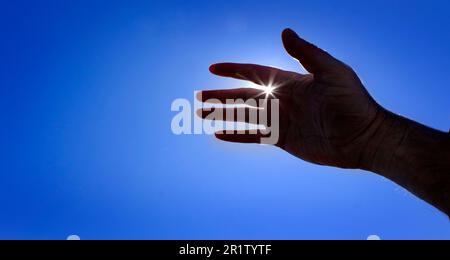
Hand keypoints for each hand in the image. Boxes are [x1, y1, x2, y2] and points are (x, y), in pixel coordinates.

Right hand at [199, 29, 383, 168]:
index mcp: (290, 81)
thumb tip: (283, 31)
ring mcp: (282, 120)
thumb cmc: (351, 102)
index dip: (233, 70)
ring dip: (223, 114)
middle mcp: (282, 99)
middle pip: (243, 95)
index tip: (213, 68)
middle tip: (199, 95)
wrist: (363, 137)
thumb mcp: (332, 72)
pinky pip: (255, 136)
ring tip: (202, 113)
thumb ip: (306, 53)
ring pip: (245, 115)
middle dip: (220, 95)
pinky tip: (220, 134)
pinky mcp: (284, 139)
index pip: (254, 72)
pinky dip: (237, 135)